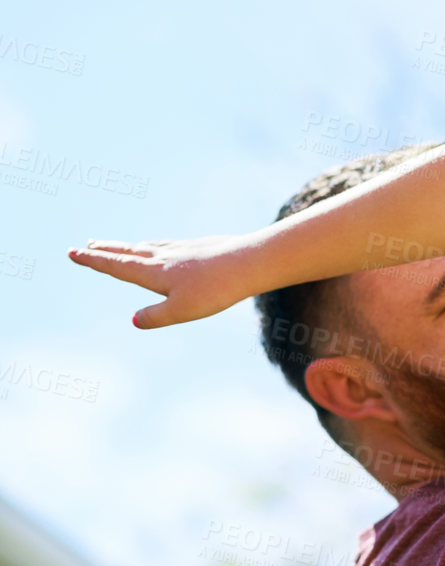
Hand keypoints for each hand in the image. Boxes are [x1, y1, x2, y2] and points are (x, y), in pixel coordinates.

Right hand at [67, 235, 255, 327]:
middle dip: (106, 250)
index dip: (93, 261)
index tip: (73, 252)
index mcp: (153, 272)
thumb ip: (156, 316)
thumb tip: (135, 320)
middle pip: (128, 252)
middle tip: (88, 245)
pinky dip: (154, 245)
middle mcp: (164, 257)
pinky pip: (168, 245)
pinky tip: (161, 247)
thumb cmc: (215, 290)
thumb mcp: (181, 310)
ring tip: (117, 245)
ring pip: (148, 246)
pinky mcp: (200, 247)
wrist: (250, 262)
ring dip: (128, 246)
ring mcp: (182, 249)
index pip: (116, 266)